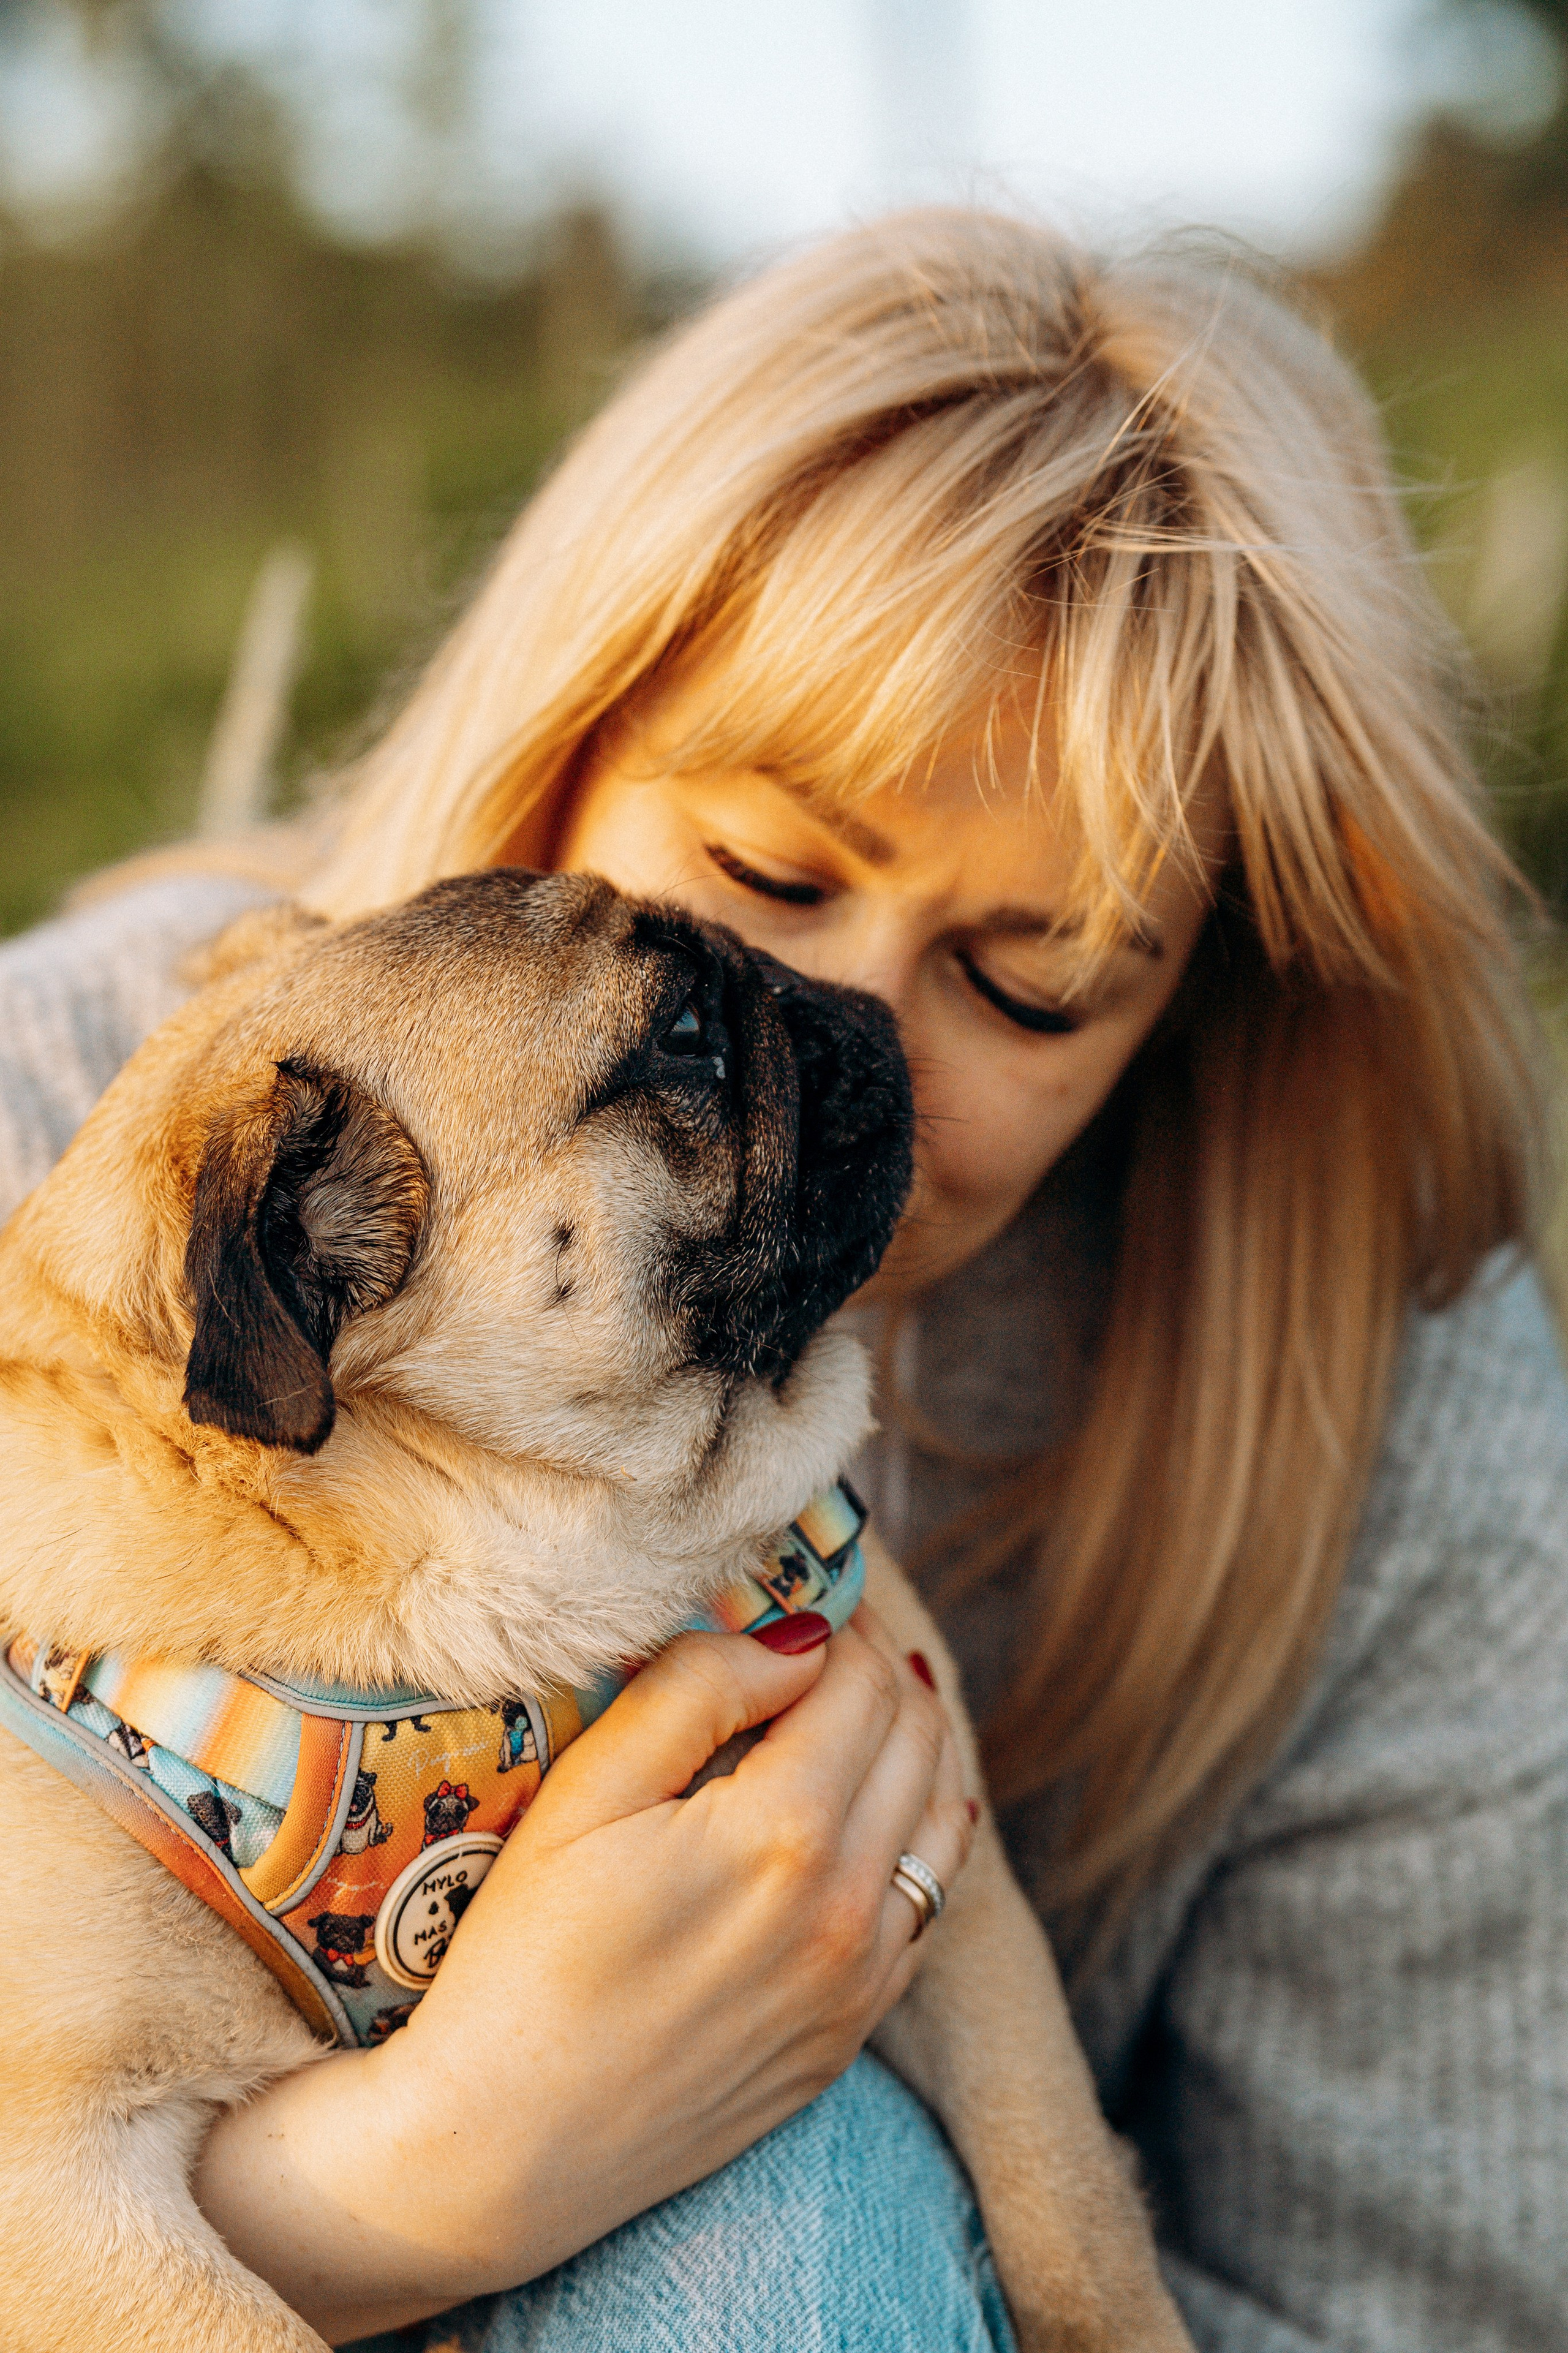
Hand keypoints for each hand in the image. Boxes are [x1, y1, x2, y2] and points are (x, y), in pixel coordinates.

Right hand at [194, 1607, 973, 2342]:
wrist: (499, 2150)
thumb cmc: (518, 1961)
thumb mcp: (584, 1797)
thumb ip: (695, 1692)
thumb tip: (794, 1639)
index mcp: (785, 1833)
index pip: (861, 1681)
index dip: (838, 1621)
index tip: (801, 1599)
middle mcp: (848, 1907)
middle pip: (915, 1736)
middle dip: (879, 1670)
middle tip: (823, 1643)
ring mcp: (860, 1980)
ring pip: (942, 1817)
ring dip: (909, 1748)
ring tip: (849, 1713)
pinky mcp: (849, 2034)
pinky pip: (925, 1905)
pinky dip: (915, 1838)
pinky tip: (868, 1816)